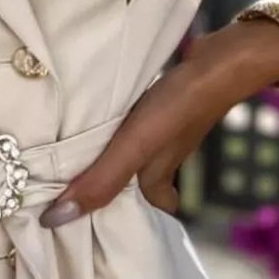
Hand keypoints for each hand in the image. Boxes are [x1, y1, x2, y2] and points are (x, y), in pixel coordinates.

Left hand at [38, 19, 278, 224]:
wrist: (221, 58)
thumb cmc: (178, 108)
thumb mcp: (134, 148)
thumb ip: (100, 181)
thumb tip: (56, 220)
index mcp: (157, 177)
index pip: (148, 209)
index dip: (131, 217)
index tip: (99, 220)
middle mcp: (162, 156)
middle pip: (138, 178)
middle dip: (112, 182)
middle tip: (74, 182)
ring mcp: (165, 126)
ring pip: (134, 148)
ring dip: (109, 149)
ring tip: (71, 147)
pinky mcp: (161, 100)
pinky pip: (135, 118)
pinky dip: (116, 119)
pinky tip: (95, 110)